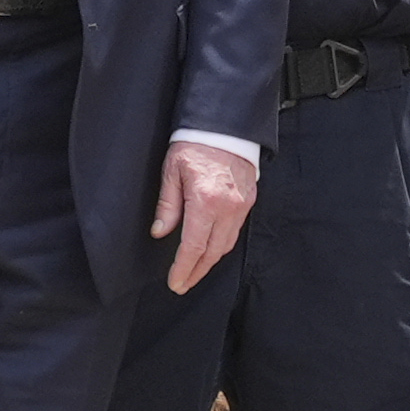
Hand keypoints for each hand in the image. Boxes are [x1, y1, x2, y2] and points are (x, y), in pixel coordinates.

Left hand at [154, 139, 261, 295]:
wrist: (225, 126)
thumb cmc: (194, 144)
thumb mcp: (171, 171)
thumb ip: (167, 205)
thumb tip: (160, 232)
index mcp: (206, 200)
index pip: (194, 246)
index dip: (184, 268)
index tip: (175, 282)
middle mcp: (228, 207)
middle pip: (212, 252)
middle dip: (197, 272)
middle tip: (182, 284)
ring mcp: (242, 205)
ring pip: (226, 245)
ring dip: (210, 261)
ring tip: (194, 272)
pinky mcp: (249, 201)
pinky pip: (235, 231)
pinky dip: (221, 245)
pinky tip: (210, 250)